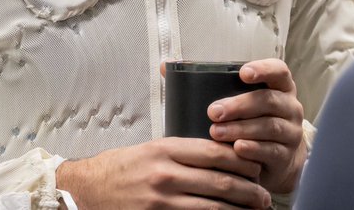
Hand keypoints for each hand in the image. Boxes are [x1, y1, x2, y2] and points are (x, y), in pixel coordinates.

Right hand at [56, 137, 271, 208]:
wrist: (89, 188)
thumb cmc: (123, 167)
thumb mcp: (153, 149)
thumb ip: (184, 151)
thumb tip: (223, 154)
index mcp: (166, 149)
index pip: (216, 152)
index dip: (243, 160)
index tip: (256, 166)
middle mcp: (165, 174)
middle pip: (220, 182)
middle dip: (249, 191)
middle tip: (264, 196)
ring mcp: (161, 201)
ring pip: (213, 207)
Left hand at [206, 59, 306, 195]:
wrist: (276, 159)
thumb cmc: (250, 120)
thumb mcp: (237, 99)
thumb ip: (207, 82)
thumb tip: (166, 66)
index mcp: (279, 86)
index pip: (278, 70)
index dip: (263, 69)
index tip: (242, 73)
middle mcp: (289, 107)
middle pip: (269, 100)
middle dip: (240, 105)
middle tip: (214, 112)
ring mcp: (291, 132)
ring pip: (269, 127)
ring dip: (241, 129)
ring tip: (217, 133)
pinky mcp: (287, 156)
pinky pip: (272, 151)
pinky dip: (254, 150)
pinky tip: (237, 150)